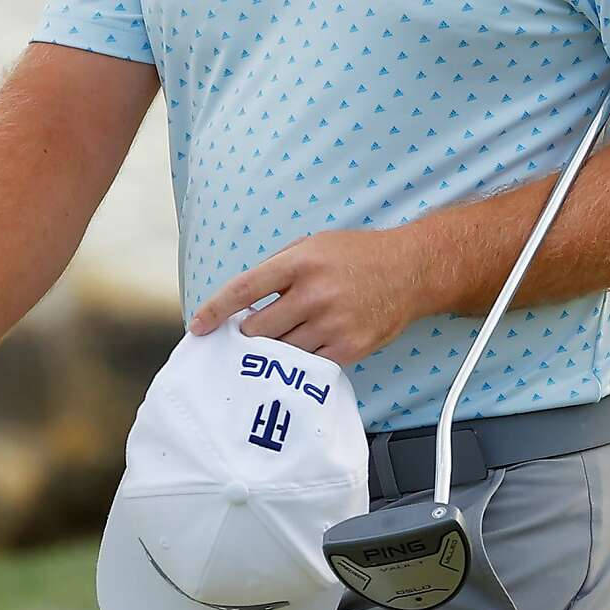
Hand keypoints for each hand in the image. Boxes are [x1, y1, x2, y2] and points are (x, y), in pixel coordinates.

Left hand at [189, 228, 428, 367]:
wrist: (411, 271)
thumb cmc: (358, 255)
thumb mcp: (315, 245)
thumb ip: (279, 268)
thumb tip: (244, 300)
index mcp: (301, 262)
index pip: (245, 289)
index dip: (216, 310)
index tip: (198, 327)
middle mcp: (314, 294)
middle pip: (259, 329)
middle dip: (249, 334)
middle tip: (251, 334)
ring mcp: (332, 324)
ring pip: (281, 352)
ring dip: (273, 351)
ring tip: (278, 343)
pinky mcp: (349, 347)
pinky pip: (309, 364)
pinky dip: (301, 360)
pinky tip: (304, 349)